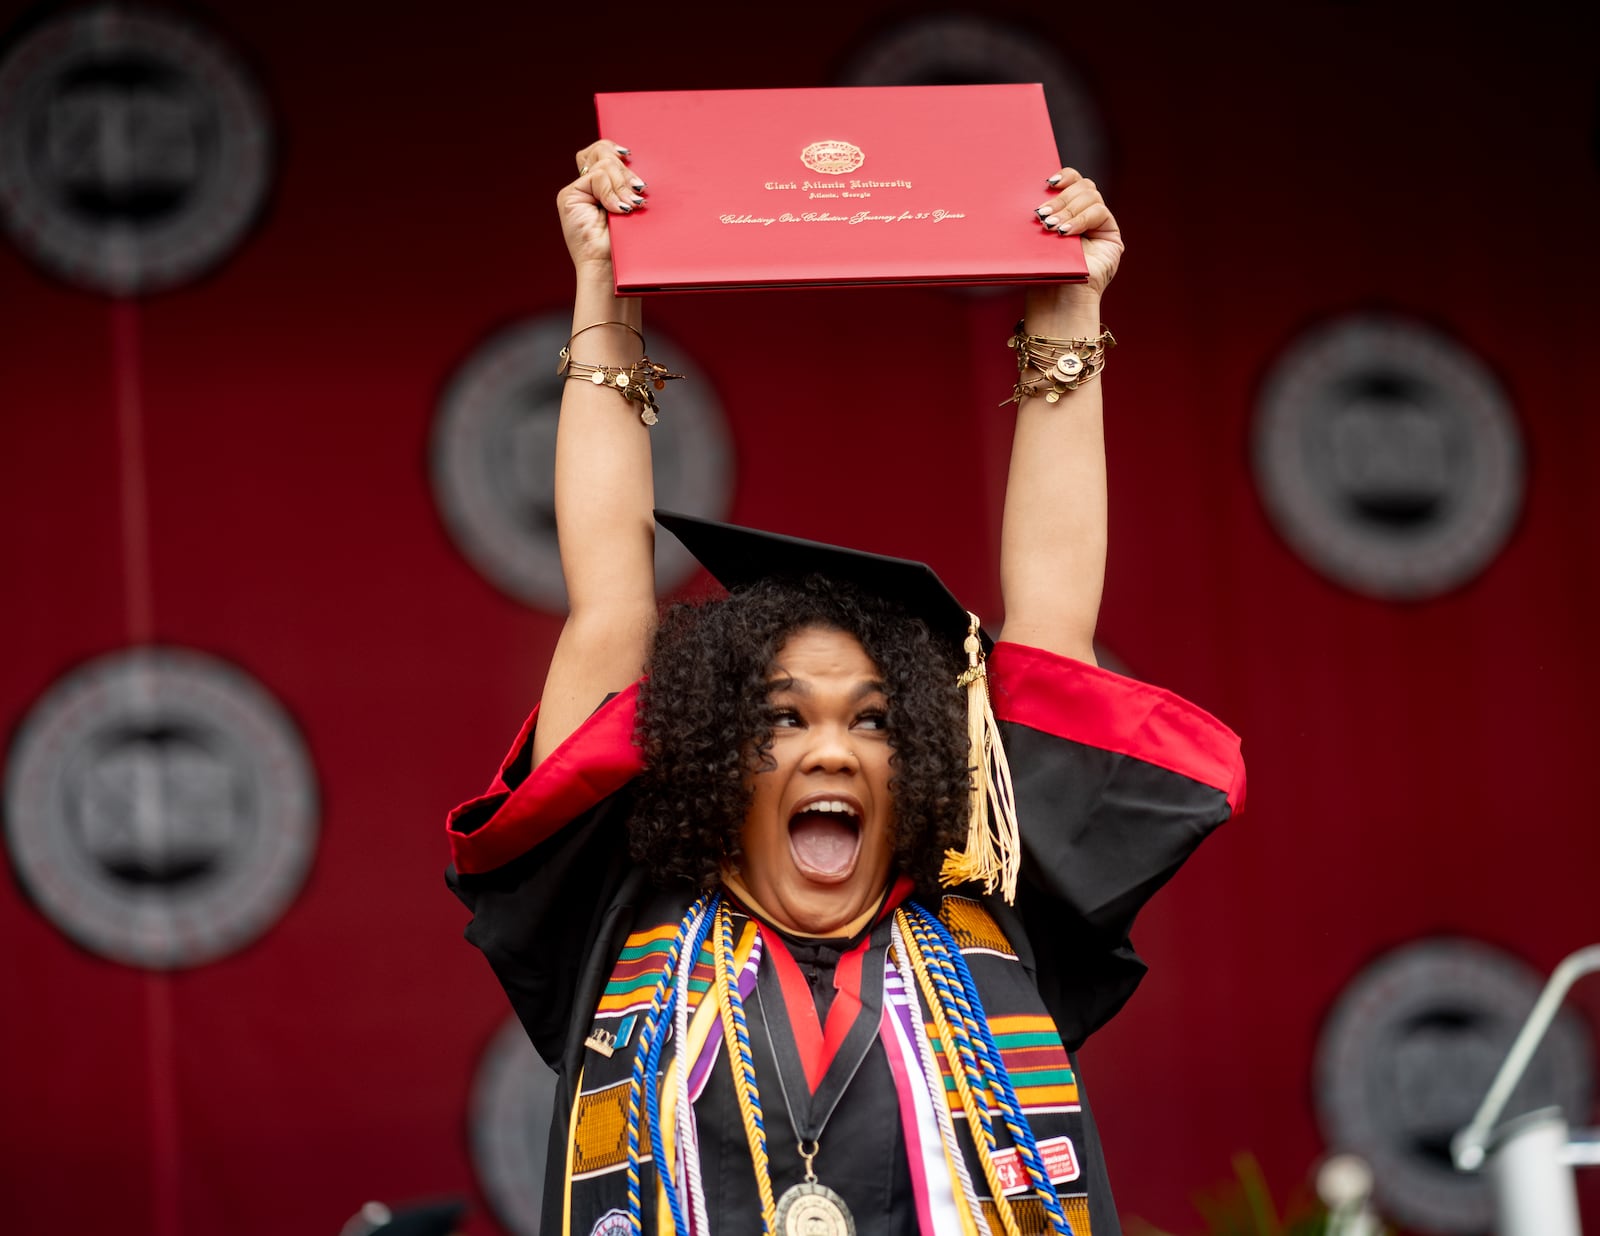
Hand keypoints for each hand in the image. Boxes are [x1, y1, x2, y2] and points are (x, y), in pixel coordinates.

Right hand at [558, 140, 646, 271]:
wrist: (610, 268)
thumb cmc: (625, 246)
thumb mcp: (630, 209)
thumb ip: (626, 186)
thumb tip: (635, 166)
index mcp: (600, 189)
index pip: (603, 153)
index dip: (616, 151)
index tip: (630, 157)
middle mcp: (586, 187)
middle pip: (602, 152)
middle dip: (625, 171)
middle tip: (638, 192)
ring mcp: (576, 191)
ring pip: (602, 163)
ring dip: (621, 183)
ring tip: (631, 206)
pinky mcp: (569, 196)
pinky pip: (597, 176)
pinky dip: (611, 192)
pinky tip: (618, 210)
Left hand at [1035, 168, 1122, 296]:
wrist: (1056, 303)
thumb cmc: (1042, 275)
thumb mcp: (1037, 238)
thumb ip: (1042, 215)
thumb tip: (1031, 192)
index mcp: (1068, 210)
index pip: (1072, 181)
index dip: (1064, 176)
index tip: (1047, 182)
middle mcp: (1086, 215)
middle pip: (1082, 186)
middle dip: (1061, 199)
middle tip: (1042, 215)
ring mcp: (1100, 224)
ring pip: (1090, 196)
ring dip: (1068, 209)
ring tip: (1051, 227)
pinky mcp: (1110, 235)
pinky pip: (1099, 212)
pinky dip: (1080, 219)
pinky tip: (1065, 232)